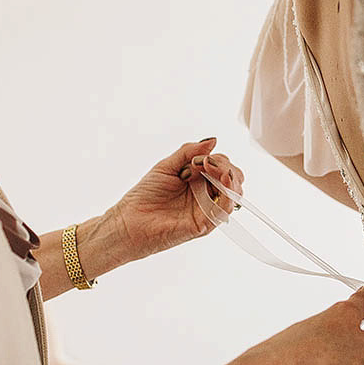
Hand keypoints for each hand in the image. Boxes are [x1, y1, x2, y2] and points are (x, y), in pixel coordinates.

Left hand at [105, 138, 243, 261]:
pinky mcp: (206, 224)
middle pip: (232, 178)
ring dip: (228, 176)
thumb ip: (189, 152)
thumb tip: (213, 140)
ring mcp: (208, 209)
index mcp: (199, 181)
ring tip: (211, 168)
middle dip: (225, 166)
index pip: (222, 166)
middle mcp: (206, 195)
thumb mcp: (167, 165)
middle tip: (205, 163)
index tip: (198, 159)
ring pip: (233, 192)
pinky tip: (221, 182)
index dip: (216, 159)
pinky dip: (228, 194)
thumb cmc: (144, 196)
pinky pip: (225, 209)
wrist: (130, 220)